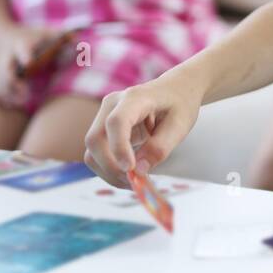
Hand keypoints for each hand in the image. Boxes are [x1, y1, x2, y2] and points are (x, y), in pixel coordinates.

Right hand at [0, 24, 66, 106]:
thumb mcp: (43, 32)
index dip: (25, 55)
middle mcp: (8, 58)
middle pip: (6, 72)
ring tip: (23, 102)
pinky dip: (6, 99)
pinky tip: (16, 105)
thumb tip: (77, 39)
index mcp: (21, 45)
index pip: (22, 50)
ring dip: (10, 95)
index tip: (29, 62)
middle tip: (25, 94)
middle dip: (12, 83)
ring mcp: (0, 69)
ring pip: (0, 85)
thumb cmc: (29, 35)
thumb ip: (60, 36)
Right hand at [83, 76, 201, 186]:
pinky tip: (129, 175)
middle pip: (95, 139)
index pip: (117, 122)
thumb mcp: (180, 125)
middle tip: (135, 183)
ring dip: (108, 172)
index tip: (131, 170)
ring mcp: (104, 116)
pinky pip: (97, 154)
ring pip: (92, 151)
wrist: (175, 89)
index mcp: (135, 98)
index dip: (119, 147)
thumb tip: (138, 170)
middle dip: (111, 167)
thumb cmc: (180, 104)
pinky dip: (109, 169)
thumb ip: (160, 147)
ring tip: (134, 181)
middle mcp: (112, 104)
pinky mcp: (103, 129)